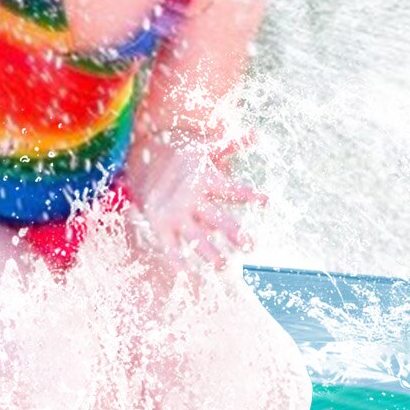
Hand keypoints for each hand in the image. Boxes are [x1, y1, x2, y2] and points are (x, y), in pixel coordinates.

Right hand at [135, 131, 265, 270]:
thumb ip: (230, 145)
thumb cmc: (186, 161)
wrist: (144, 162)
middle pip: (215, 218)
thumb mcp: (206, 151)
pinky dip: (176, 260)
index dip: (247, 194)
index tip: (265, 200)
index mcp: (205, 179)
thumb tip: (255, 134)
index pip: (230, 188)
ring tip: (222, 265)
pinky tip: (186, 274)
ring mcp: (176, 214)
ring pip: (195, 237)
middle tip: (249, 244)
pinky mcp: (161, 226)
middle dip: (232, 232)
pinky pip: (169, 247)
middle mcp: (191, 198)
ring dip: (209, 252)